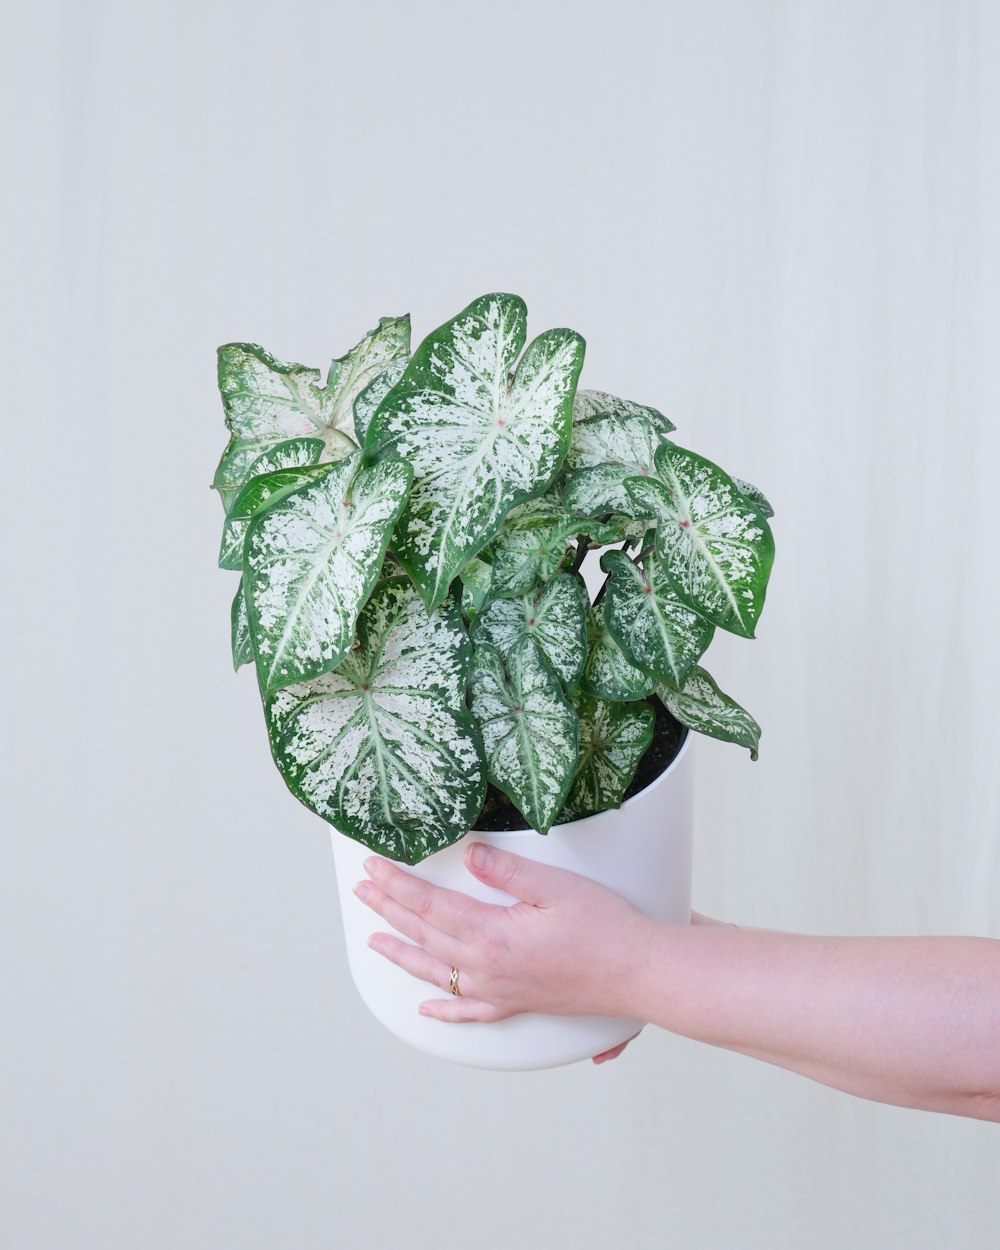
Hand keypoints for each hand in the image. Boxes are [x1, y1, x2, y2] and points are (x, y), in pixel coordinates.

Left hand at [353, 841, 654, 1024]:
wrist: (638, 973)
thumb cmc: (604, 927)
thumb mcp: (556, 887)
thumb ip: (508, 871)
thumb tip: (469, 855)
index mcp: (491, 934)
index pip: (430, 905)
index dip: (398, 884)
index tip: (373, 866)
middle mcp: (487, 968)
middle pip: (424, 936)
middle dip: (390, 910)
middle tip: (362, 890)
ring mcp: (499, 990)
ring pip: (436, 972)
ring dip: (402, 953)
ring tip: (374, 940)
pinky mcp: (517, 1003)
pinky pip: (470, 1012)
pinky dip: (444, 1010)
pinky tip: (426, 1008)